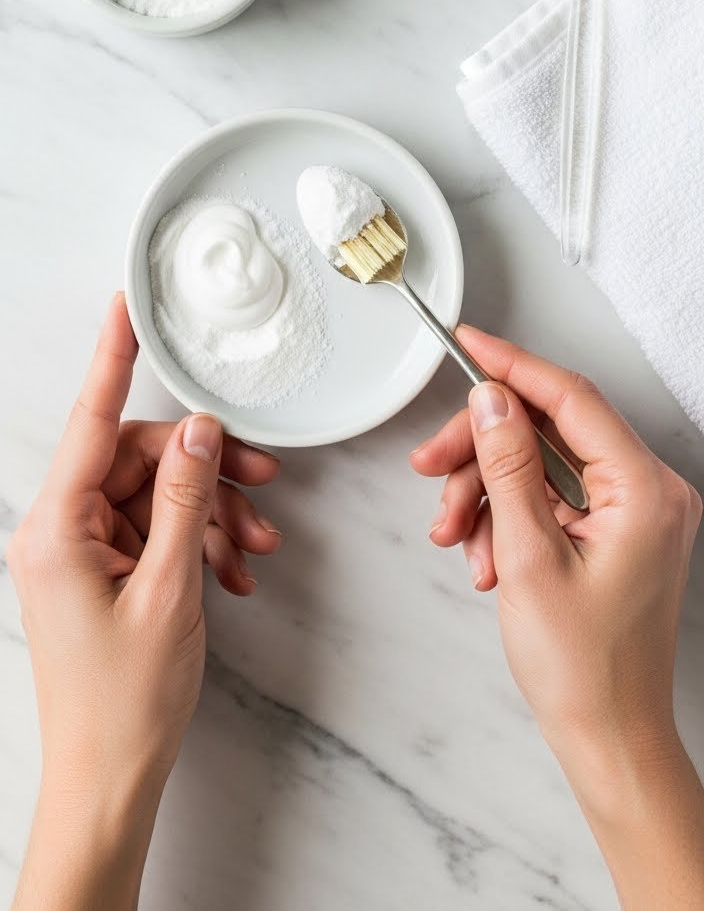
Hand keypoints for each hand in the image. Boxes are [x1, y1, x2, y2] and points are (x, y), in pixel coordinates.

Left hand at [9, 293, 280, 909]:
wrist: (108, 778)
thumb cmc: (126, 700)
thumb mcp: (170, 589)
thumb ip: (183, 499)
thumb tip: (198, 430)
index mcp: (56, 528)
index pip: (91, 420)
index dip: (112, 357)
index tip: (123, 306)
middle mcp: (59, 530)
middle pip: (138, 460)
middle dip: (205, 472)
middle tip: (263, 485)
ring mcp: (78, 552)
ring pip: (155, 496)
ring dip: (209, 516)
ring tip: (254, 551)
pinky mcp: (100, 572)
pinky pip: (153, 531)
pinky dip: (195, 545)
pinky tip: (233, 574)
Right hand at [412, 326, 703, 908]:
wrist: (608, 737)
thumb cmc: (583, 669)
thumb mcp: (528, 556)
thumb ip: (508, 467)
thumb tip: (492, 400)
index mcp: (644, 490)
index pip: (571, 398)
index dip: (512, 365)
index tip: (468, 342)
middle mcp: (648, 491)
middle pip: (548, 430)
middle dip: (481, 451)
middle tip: (430, 470)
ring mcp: (633, 512)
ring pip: (539, 465)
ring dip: (486, 494)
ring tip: (456, 538)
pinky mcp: (614, 531)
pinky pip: (548, 497)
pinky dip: (507, 518)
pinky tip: (485, 558)